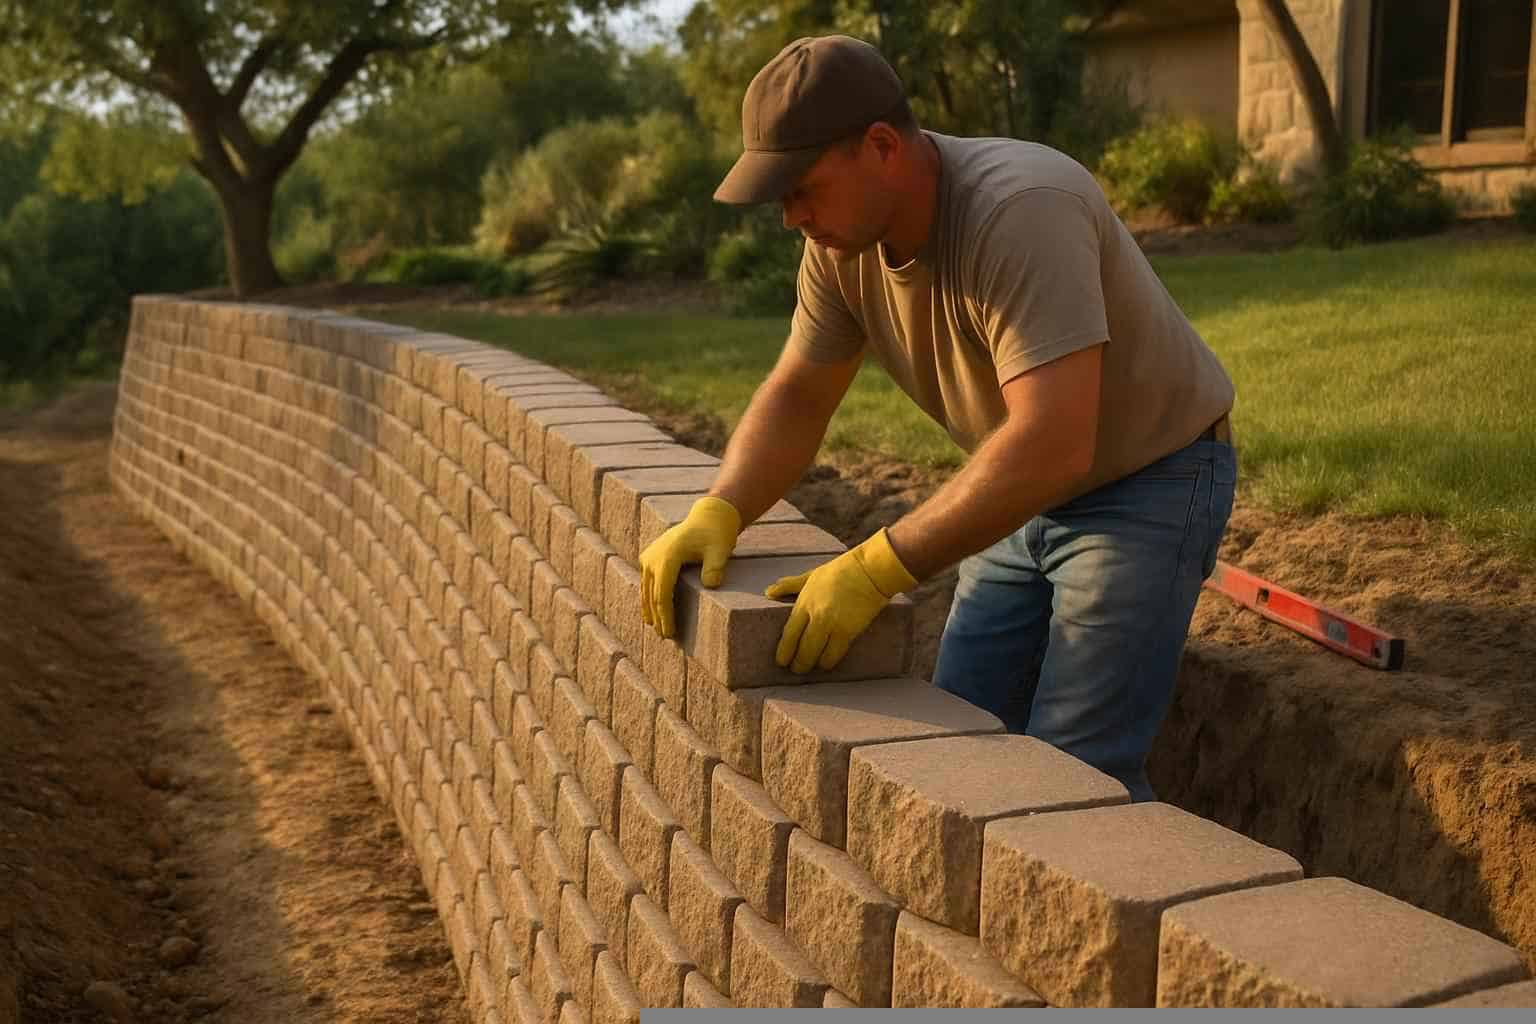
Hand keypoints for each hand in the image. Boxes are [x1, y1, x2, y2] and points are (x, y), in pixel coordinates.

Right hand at [639, 496, 740, 638]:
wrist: (709, 517)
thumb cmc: (716, 534)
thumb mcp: (720, 549)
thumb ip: (715, 566)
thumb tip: (711, 584)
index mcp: (668, 556)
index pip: (662, 593)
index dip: (665, 615)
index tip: (670, 632)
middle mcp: (654, 556)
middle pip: (652, 594)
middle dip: (658, 616)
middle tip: (666, 636)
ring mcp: (649, 556)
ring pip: (646, 589)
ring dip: (650, 609)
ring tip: (656, 628)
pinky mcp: (650, 556)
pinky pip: (647, 581)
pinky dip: (648, 597)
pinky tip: (650, 612)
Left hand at [764, 528, 917, 673]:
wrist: (869, 571)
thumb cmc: (841, 571)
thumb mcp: (811, 575)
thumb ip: (790, 585)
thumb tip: (768, 591)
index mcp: (804, 602)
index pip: (789, 633)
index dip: (784, 651)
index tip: (781, 661)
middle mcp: (815, 616)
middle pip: (802, 648)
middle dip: (798, 663)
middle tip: (796, 670)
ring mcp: (832, 624)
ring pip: (817, 655)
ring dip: (814, 665)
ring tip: (813, 668)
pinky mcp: (848, 631)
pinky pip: (835, 654)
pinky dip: (829, 661)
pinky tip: (828, 663)